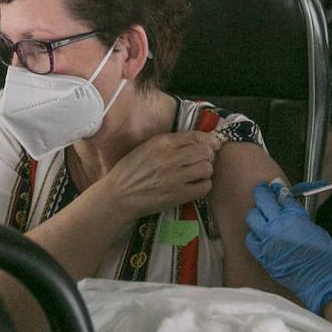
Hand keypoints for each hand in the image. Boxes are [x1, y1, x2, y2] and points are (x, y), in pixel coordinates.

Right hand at [98, 131, 221, 219]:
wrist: (118, 196)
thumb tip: (197, 141)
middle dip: (207, 156)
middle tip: (202, 161)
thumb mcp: (146, 148)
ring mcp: (174, 177)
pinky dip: (203, 185)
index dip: (207, 140)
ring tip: (197, 174)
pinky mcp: (177, 195)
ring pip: (207, 168)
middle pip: (204, 152)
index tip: (213, 144)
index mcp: (160, 143)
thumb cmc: (130, 171)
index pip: (194, 136)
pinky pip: (204, 187)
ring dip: (206, 171)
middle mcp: (169, 158)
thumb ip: (169, 143)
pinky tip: (195, 185)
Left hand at [245, 183, 331, 313]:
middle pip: (261, 202)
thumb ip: (297, 215)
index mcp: (292, 217)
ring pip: (252, 218)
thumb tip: (287, 205)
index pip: (280, 196)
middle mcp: (276, 226)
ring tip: (262, 214)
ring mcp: (267, 241)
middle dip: (262, 195)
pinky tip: (260, 234)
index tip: (275, 188)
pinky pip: (251, 238)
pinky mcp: (262, 255)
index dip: (277, 190)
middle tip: (263, 192)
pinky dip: (254, 233)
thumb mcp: (313, 227)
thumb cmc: (323, 255)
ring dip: (257, 213)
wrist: (321, 279)